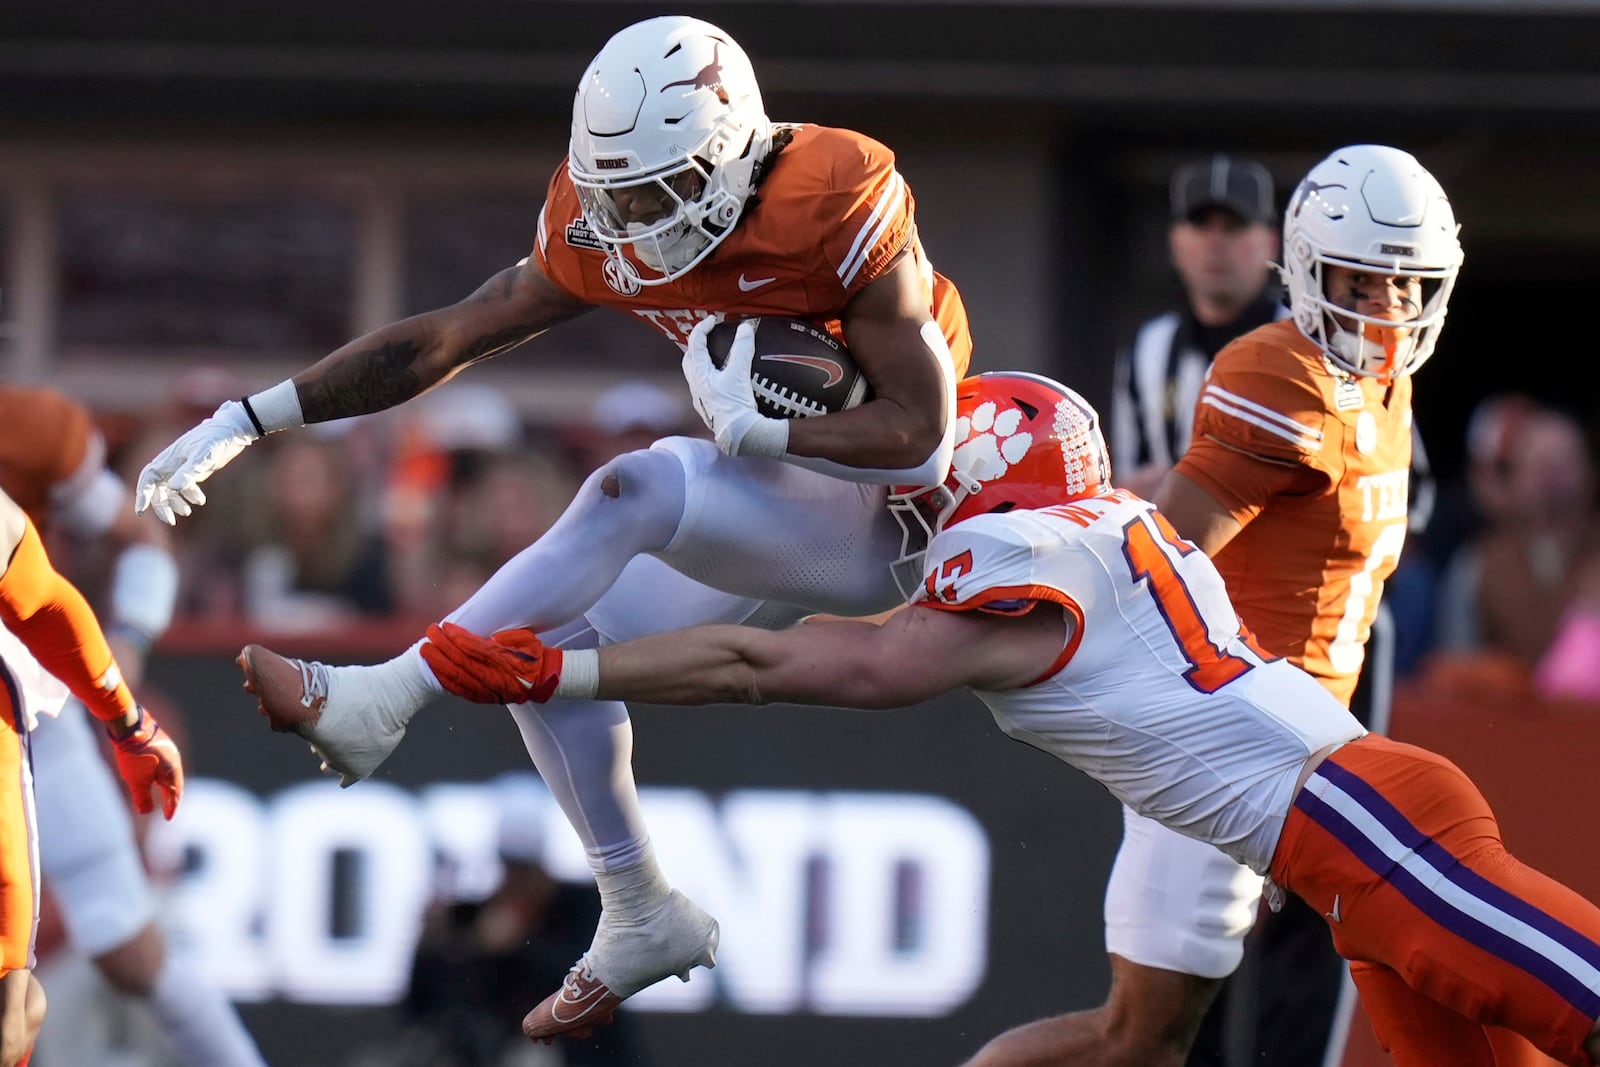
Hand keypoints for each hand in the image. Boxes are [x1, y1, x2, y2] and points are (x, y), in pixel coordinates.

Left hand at [107, 706, 183, 818]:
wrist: (131, 726)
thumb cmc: (135, 756)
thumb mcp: (136, 781)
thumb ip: (143, 798)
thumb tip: (147, 812)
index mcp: (173, 772)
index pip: (175, 795)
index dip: (171, 808)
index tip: (168, 819)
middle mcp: (175, 761)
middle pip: (175, 783)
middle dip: (172, 797)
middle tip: (168, 808)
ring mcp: (170, 751)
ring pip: (170, 773)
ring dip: (166, 784)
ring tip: (161, 792)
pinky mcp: (162, 744)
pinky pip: (165, 764)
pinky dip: (161, 774)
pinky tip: (153, 774)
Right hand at [134, 400, 257, 523]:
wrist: (233, 429)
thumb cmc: (216, 438)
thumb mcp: (204, 456)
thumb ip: (189, 472)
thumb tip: (172, 488)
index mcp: (168, 459)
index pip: (148, 478)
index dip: (143, 495)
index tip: (142, 512)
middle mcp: (171, 463)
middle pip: (158, 488)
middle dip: (161, 505)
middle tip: (171, 521)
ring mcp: (182, 467)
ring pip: (170, 489)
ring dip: (175, 502)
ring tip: (187, 512)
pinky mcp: (194, 469)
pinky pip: (184, 486)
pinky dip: (188, 495)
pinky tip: (200, 501)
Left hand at [420, 622, 564, 703]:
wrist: (542, 680)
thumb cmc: (532, 656)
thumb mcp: (527, 641)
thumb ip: (509, 638)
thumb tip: (490, 638)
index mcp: (507, 663)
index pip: (478, 649)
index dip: (459, 638)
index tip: (446, 627)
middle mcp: (496, 679)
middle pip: (463, 663)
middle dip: (443, 648)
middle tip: (430, 634)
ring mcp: (488, 691)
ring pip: (458, 678)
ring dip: (439, 663)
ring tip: (426, 650)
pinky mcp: (483, 697)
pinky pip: (460, 690)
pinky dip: (446, 680)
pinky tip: (435, 671)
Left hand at [682, 315, 784, 456]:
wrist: (739, 434)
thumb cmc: (736, 404)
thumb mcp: (739, 372)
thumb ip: (742, 348)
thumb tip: (745, 328)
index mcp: (699, 374)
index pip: (695, 344)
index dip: (703, 328)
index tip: (713, 320)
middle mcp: (696, 386)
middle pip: (689, 359)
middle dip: (696, 345)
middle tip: (708, 336)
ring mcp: (700, 398)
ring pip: (694, 374)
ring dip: (700, 361)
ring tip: (713, 356)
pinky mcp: (708, 408)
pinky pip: (703, 386)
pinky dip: (708, 376)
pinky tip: (720, 378)